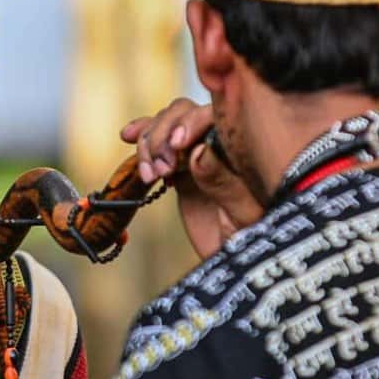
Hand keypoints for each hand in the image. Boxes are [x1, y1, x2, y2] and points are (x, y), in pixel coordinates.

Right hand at [122, 100, 263, 260]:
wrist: (236, 265)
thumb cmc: (251, 243)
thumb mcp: (243, 216)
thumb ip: (224, 184)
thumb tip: (198, 151)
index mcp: (242, 149)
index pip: (214, 116)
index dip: (191, 123)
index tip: (177, 144)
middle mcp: (220, 144)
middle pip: (185, 114)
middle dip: (164, 135)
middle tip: (161, 171)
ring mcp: (198, 153)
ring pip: (167, 124)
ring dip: (150, 142)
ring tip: (150, 175)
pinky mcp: (181, 167)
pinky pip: (158, 143)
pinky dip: (141, 136)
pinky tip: (127, 136)